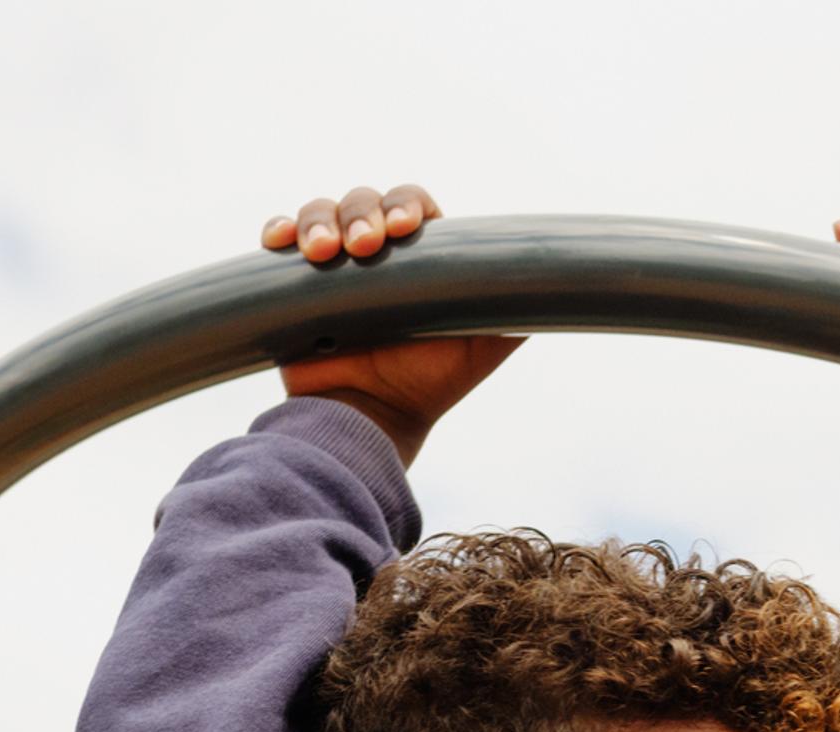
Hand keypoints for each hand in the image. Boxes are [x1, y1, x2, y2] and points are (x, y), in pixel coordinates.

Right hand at [260, 182, 519, 463]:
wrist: (373, 423)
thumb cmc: (429, 385)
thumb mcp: (484, 344)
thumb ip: (515, 308)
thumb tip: (560, 280)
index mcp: (419, 256)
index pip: (413, 206)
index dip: (409, 207)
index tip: (408, 230)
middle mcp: (374, 253)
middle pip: (363, 201)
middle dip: (361, 214)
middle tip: (364, 248)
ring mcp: (331, 265)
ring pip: (320, 212)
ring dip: (318, 222)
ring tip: (322, 254)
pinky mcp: (291, 283)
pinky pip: (279, 241)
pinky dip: (278, 231)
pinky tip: (280, 244)